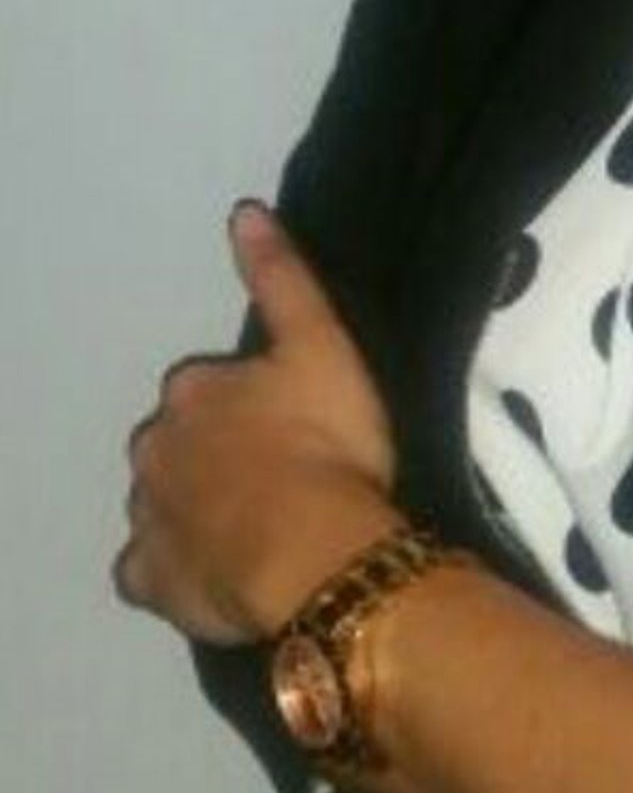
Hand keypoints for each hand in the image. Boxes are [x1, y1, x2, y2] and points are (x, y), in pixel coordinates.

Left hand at [113, 201, 398, 646]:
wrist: (314, 551)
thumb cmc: (327, 444)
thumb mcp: (323, 344)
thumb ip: (282, 278)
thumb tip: (243, 211)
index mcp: (194, 390)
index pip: (205, 388)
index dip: (243, 405)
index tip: (286, 424)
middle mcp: (156, 447)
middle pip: (174, 445)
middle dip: (206, 456)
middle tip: (269, 478)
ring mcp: (148, 518)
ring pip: (158, 503)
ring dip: (189, 509)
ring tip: (248, 529)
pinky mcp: (150, 580)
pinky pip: (145, 572)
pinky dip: (168, 570)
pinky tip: (206, 574)